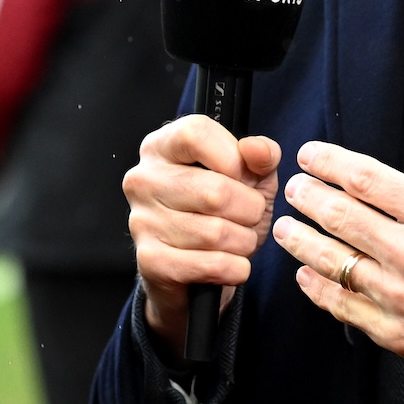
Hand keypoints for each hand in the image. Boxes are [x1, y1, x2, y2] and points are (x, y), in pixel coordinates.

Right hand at [124, 114, 281, 358]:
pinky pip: (211, 265)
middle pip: (215, 191)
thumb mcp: (248, 177)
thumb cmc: (220, 213)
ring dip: (244, 242)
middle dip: (250, 211)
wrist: (193, 269)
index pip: (196, 134)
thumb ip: (261, 156)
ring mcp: (142, 220)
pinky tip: (232, 264)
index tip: (244, 178)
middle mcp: (143, 179)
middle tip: (250, 217)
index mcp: (162, 146)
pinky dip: (235, 268)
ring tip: (239, 240)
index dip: (233, 158)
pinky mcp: (150, 261)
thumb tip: (259, 150)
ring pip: (216, 233)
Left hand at [272, 89, 403, 403]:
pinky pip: (344, 307)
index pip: (367, 179)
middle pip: (340, 216)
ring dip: (301, 241)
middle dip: (307, 196)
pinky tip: (307, 277)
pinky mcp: (397, 334)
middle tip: (292, 187)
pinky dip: (318, 289)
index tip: (311, 155)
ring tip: (284, 227)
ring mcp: (402, 296)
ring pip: (332, 261)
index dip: (330, 162)